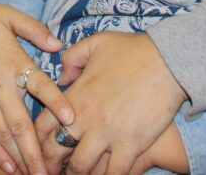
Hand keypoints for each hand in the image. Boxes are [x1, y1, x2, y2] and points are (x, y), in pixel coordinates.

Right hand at [0, 3, 73, 174]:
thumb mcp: (6, 14)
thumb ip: (34, 28)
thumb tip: (58, 45)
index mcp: (13, 62)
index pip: (39, 85)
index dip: (56, 102)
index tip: (71, 119)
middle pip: (20, 123)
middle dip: (36, 151)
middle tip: (49, 172)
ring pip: (3, 135)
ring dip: (19, 158)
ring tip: (33, 174)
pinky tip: (9, 166)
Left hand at [35, 32, 186, 174]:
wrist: (168, 61)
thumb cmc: (132, 50)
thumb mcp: (95, 43)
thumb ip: (71, 58)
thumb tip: (63, 78)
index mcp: (74, 96)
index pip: (42, 127)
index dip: (37, 142)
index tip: (40, 150)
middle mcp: (85, 118)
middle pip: (55, 152)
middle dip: (51, 164)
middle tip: (53, 170)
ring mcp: (107, 134)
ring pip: (80, 168)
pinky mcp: (131, 145)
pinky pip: (113, 173)